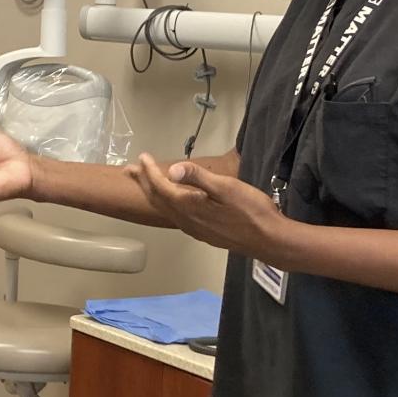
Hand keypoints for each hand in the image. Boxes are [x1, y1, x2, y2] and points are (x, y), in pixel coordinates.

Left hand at [126, 154, 288, 258]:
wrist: (268, 240)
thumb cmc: (251, 211)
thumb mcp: (226, 188)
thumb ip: (198, 178)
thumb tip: (172, 169)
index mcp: (189, 206)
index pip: (161, 186)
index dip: (150, 171)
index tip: (142, 156)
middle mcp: (186, 220)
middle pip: (157, 199)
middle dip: (142, 182)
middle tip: (129, 169)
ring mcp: (194, 228)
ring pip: (165, 209)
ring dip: (152, 193)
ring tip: (144, 183)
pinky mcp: (203, 233)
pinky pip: (175, 216)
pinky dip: (166, 203)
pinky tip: (171, 202)